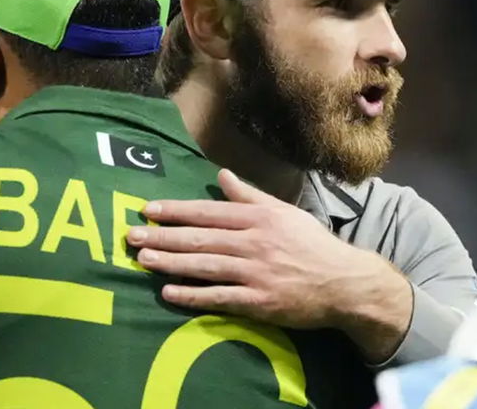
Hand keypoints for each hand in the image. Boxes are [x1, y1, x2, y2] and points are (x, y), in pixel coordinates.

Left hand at [127, 169, 410, 361]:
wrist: (345, 282)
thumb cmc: (311, 245)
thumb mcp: (283, 212)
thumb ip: (250, 195)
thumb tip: (222, 175)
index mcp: (258, 218)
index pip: (208, 212)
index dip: (176, 211)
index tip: (148, 210)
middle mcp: (253, 242)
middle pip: (200, 238)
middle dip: (163, 236)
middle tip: (132, 236)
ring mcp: (255, 273)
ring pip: (205, 266)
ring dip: (170, 263)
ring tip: (142, 259)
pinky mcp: (259, 302)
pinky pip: (219, 298)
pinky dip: (193, 295)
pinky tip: (168, 292)